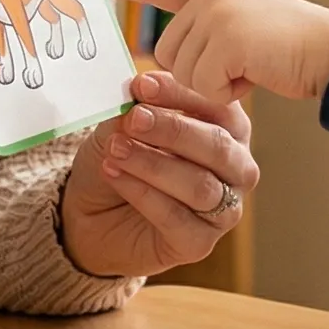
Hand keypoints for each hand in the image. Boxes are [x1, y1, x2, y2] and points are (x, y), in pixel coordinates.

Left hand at [58, 72, 257, 276]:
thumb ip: (135, 110)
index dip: (182, 94)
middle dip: (174, 130)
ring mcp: (224, 209)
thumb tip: (139, 95)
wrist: (92, 213)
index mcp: (228, 128)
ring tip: (116, 149)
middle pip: (219, 146)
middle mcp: (236, 168)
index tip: (143, 85)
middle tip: (134, 119)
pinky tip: (114, 174)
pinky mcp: (199, 243)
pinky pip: (176, 217)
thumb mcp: (121, 125)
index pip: (218, 106)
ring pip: (199, 185)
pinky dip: (142, 192)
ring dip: (153, 164)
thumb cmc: (120, 158)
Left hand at [81, 0, 328, 103]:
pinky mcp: (224, 40)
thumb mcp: (243, 32)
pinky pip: (202, 85)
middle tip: (240, 66)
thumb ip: (208, 35)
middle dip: (197, 73)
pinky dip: (227, 93)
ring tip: (251, 67)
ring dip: (214, 84)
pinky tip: (254, 76)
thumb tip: (164, 66)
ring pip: (181, 72)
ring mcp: (216, 15)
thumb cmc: (292, 50)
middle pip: (166, 53)